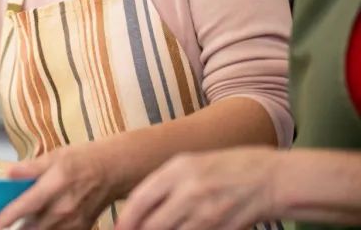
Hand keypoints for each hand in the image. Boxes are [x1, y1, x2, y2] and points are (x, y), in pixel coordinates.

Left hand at [0, 142, 112, 229]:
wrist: (114, 171)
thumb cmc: (83, 160)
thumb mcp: (56, 155)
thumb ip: (31, 167)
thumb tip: (9, 173)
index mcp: (56, 184)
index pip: (27, 206)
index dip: (8, 218)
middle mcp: (65, 207)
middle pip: (32, 228)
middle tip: (1, 227)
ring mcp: (74, 222)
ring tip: (17, 227)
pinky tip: (37, 225)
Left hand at [116, 147, 281, 229]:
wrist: (270, 178)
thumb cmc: (226, 168)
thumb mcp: (191, 164)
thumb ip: (164, 184)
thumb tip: (139, 207)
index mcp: (179, 169)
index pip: (141, 198)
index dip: (126, 218)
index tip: (118, 228)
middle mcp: (190, 190)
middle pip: (153, 224)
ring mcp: (208, 213)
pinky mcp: (222, 229)